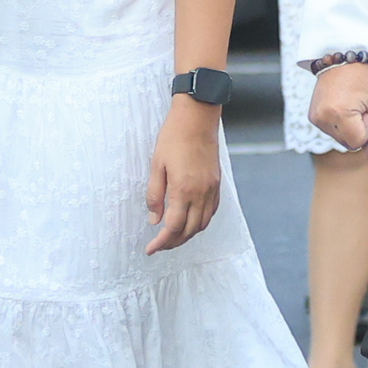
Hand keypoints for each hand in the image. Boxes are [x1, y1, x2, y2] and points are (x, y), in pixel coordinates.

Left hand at [146, 100, 223, 253]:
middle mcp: (201, 193)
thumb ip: (155, 195)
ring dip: (188, 235)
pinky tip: (190, 221)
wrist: (197, 117)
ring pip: (202, 224)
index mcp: (183, 189)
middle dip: (174, 243)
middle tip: (159, 245)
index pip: (173, 227)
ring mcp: (211, 189)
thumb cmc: (174, 137)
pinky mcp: (217, 183)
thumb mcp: (156, 165)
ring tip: (173, 237)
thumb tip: (154, 219)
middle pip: (189, 231)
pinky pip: (212, 211)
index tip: (150, 249)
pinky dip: (200, 222)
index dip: (161, 242)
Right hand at [308, 58, 367, 154]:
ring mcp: (316, 118)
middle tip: (359, 109)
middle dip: (357, 130)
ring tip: (349, 106)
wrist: (339, 61)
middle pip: (348, 143)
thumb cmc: (361, 79)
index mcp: (340, 114)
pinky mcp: (312, 117)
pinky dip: (338, 124)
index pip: (358, 142)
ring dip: (348, 128)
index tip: (366, 112)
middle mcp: (324, 118)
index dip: (367, 129)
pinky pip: (330, 131)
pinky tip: (340, 108)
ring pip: (339, 139)